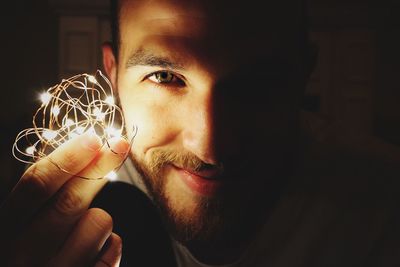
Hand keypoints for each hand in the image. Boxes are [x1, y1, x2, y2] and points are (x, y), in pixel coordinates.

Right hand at [0, 132, 129, 265]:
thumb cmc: (27, 254)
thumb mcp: (20, 226)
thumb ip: (40, 197)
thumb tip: (80, 150)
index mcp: (5, 231)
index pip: (35, 186)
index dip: (67, 158)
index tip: (93, 138)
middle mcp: (24, 255)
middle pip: (70, 200)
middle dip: (99, 166)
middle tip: (119, 146)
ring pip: (98, 222)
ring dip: (100, 216)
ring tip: (86, 229)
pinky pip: (113, 248)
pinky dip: (110, 241)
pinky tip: (96, 248)